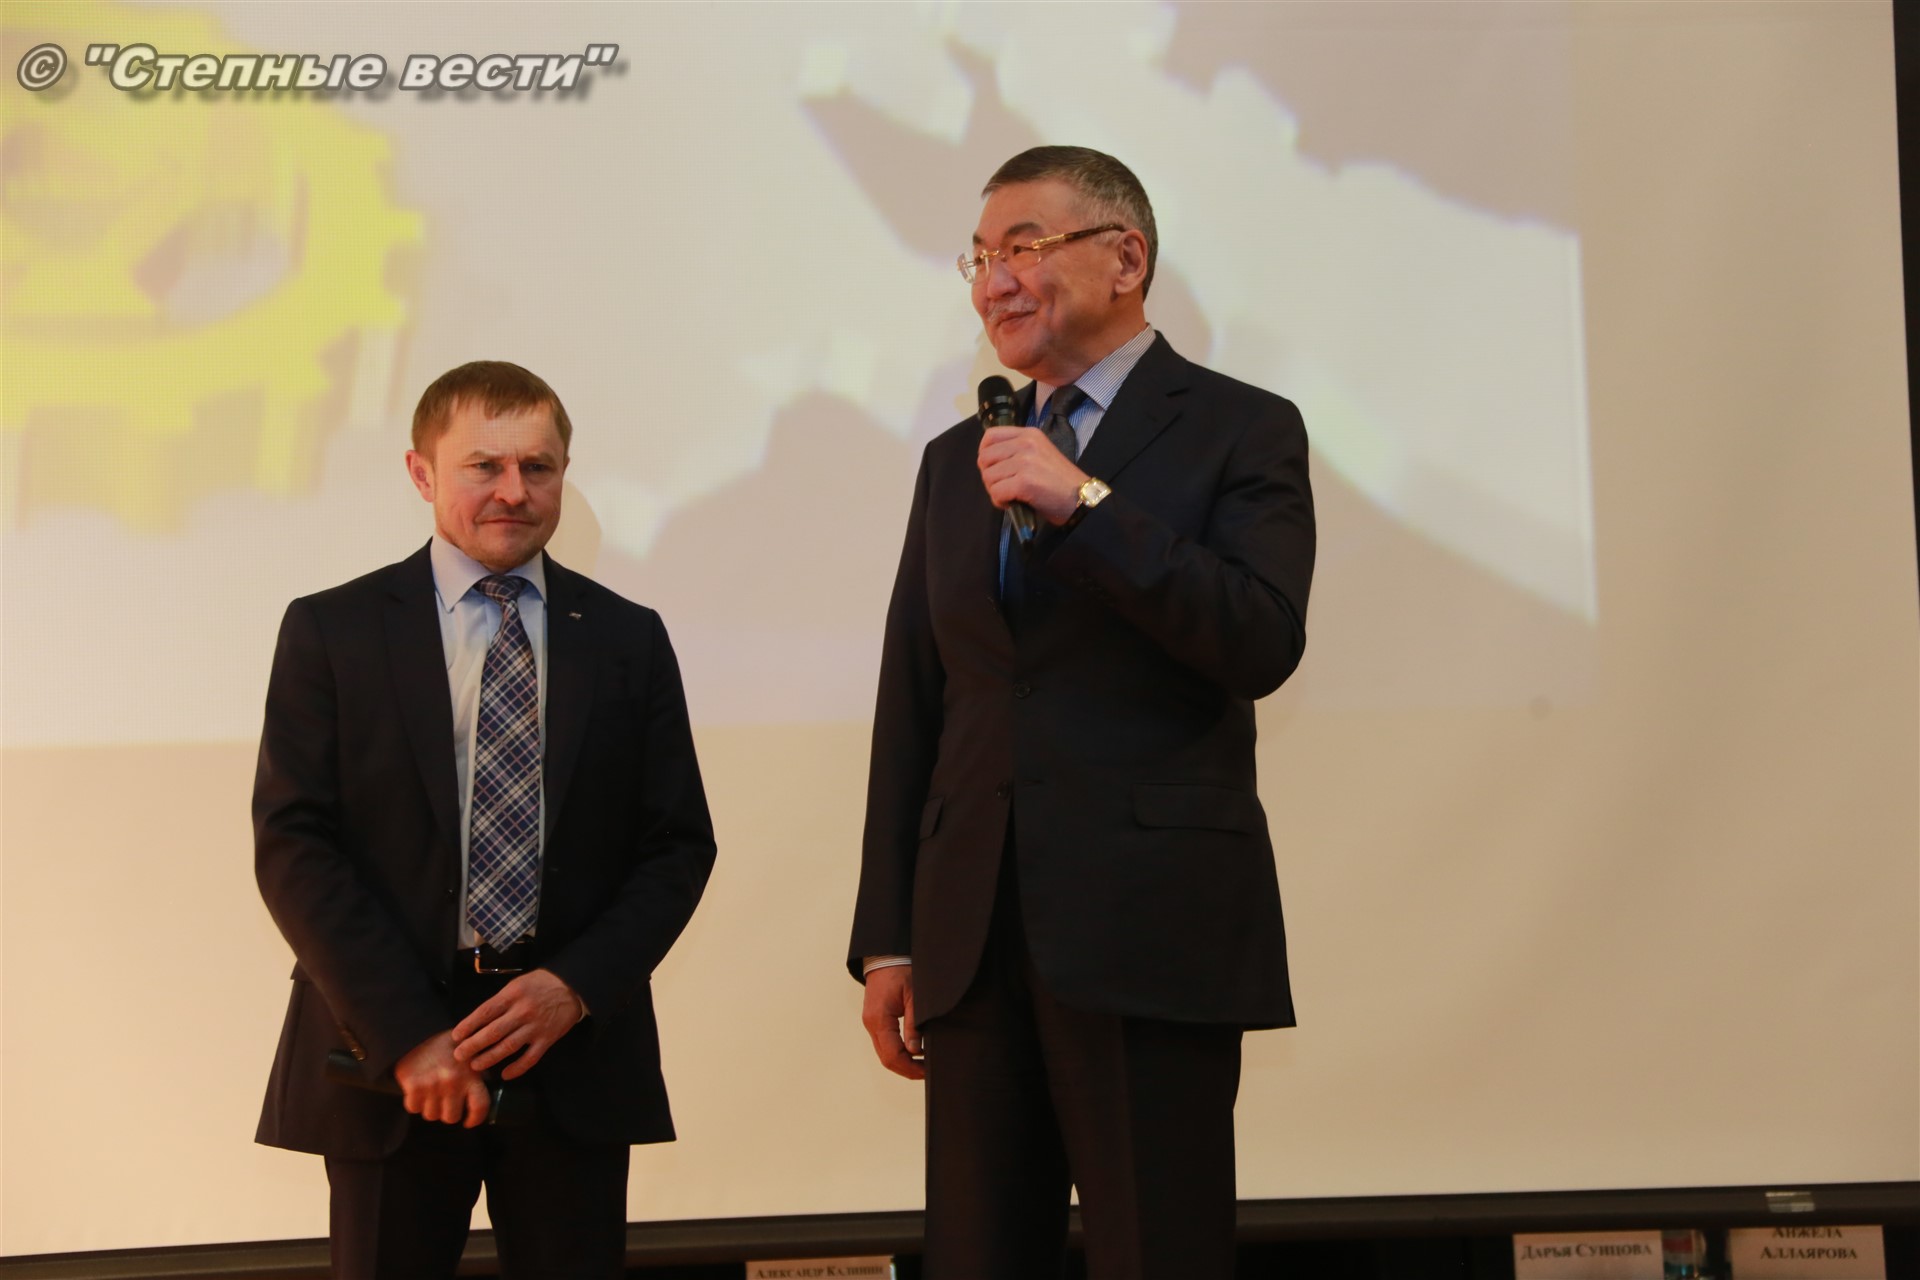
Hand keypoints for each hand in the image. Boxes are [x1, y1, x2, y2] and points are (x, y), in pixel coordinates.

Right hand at [394, 1031, 490, 1126]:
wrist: (416, 1032)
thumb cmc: (446, 1046)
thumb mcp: (470, 1054)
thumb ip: (478, 1074)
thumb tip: (489, 1097)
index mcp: (471, 1074)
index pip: (480, 1107)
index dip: (475, 1119)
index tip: (468, 1121)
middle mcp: (453, 1082)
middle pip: (451, 1117)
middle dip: (448, 1112)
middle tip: (445, 1100)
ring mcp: (433, 1085)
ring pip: (432, 1115)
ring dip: (430, 1107)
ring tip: (431, 1092)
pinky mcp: (414, 1086)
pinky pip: (414, 1108)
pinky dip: (414, 1102)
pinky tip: (418, 1090)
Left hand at [451, 968, 585, 1079]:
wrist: (572, 986)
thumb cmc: (541, 983)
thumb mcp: (518, 984)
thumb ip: (501, 1001)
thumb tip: (478, 1020)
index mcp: (513, 995)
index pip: (485, 1012)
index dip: (469, 1025)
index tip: (456, 1036)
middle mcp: (523, 1012)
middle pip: (493, 1032)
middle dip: (473, 1045)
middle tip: (459, 1055)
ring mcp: (535, 1027)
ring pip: (509, 1047)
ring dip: (490, 1058)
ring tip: (475, 1066)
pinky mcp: (548, 1039)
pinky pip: (530, 1058)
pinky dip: (517, 1068)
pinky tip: (505, 1075)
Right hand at [861, 964, 924, 1079]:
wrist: (885, 955)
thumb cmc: (901, 971)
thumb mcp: (913, 996)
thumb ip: (914, 1024)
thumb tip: (916, 1051)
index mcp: (879, 1019)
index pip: (892, 1055)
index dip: (910, 1067)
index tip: (927, 1070)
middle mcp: (871, 1024)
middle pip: (886, 1059)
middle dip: (907, 1069)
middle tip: (927, 1072)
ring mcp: (871, 1023)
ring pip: (884, 1053)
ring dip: (902, 1063)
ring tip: (923, 1065)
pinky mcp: (875, 1020)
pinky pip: (884, 1044)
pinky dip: (898, 1053)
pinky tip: (914, 1052)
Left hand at [978, 426, 1087, 525]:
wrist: (1081, 499)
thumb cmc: (1060, 482)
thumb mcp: (1040, 454)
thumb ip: (1016, 452)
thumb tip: (989, 462)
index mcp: (1029, 434)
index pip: (990, 436)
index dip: (985, 454)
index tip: (993, 468)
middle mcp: (1026, 443)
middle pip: (985, 458)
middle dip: (989, 476)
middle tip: (1003, 487)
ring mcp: (1025, 462)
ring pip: (988, 477)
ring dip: (995, 491)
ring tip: (1011, 496)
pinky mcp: (1024, 482)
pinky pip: (996, 492)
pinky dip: (1000, 502)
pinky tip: (1012, 504)